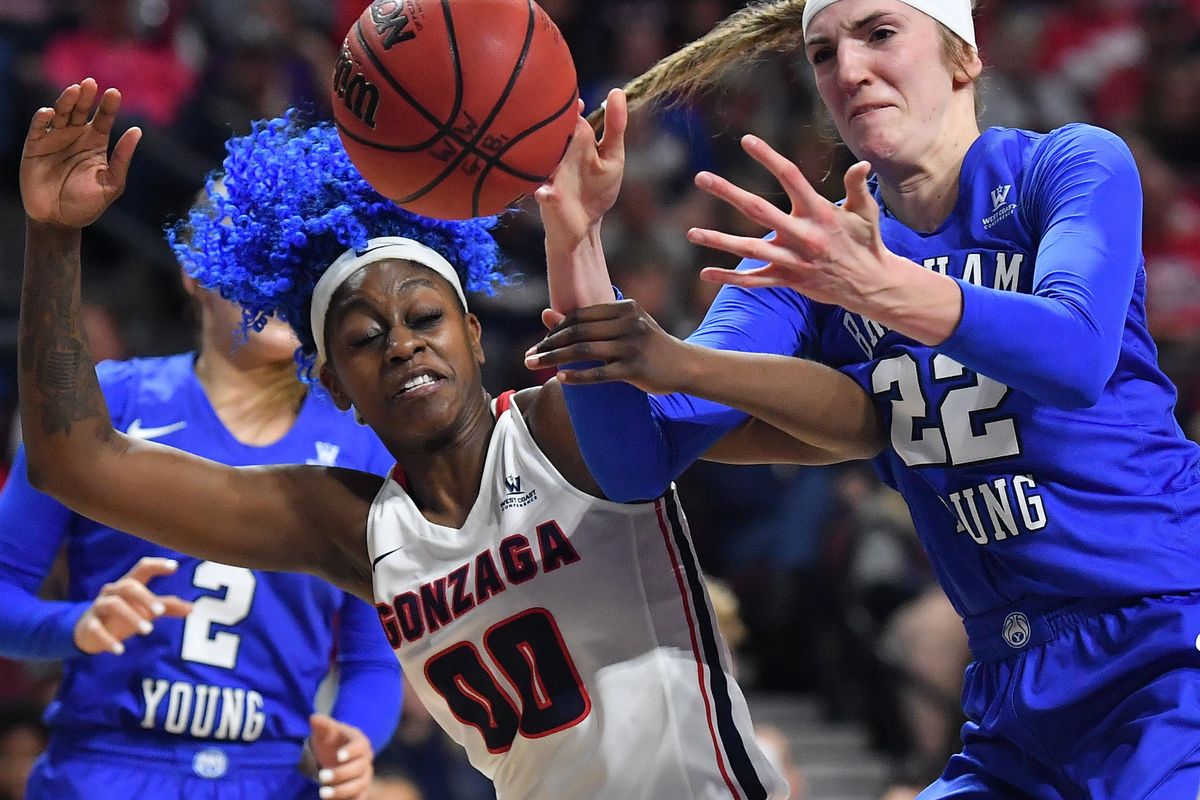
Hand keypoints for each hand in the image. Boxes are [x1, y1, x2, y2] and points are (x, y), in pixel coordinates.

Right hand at [20, 78, 141, 229]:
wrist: (59, 220)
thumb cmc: (87, 204)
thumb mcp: (111, 184)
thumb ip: (122, 158)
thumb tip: (137, 131)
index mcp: (96, 144)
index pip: (104, 119)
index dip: (108, 106)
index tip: (115, 93)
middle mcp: (76, 136)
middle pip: (81, 110)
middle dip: (86, 96)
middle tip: (91, 83)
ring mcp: (55, 139)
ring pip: (61, 113)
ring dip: (66, 101)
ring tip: (75, 90)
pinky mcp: (35, 146)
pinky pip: (38, 128)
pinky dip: (43, 119)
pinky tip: (50, 113)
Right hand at [74, 556, 191, 655]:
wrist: (87, 632)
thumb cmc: (122, 615)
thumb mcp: (145, 609)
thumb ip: (167, 607)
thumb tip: (192, 608)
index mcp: (128, 585)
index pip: (142, 568)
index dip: (157, 565)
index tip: (174, 566)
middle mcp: (112, 592)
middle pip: (128, 586)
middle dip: (145, 597)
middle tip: (161, 612)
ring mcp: (98, 607)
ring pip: (113, 605)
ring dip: (131, 616)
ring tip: (148, 630)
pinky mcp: (88, 626)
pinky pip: (96, 629)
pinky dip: (108, 639)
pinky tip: (120, 650)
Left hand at [309, 713, 372, 799]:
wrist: (333, 757)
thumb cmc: (330, 741)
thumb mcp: (325, 732)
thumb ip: (322, 725)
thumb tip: (314, 717)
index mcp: (360, 743)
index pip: (360, 746)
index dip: (351, 751)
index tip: (338, 756)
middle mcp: (365, 760)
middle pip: (359, 768)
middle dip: (341, 774)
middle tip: (322, 777)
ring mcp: (364, 776)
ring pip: (359, 785)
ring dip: (342, 791)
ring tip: (322, 794)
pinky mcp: (360, 791)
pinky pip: (360, 798)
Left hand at [524, 299, 691, 394]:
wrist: (684, 364)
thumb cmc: (648, 345)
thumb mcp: (623, 326)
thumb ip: (587, 321)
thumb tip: (545, 314)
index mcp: (625, 308)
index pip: (580, 316)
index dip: (556, 330)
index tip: (539, 344)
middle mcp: (629, 323)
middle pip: (578, 332)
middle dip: (548, 345)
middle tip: (528, 357)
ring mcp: (633, 346)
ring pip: (584, 351)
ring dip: (554, 359)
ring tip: (534, 366)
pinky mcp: (635, 369)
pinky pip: (599, 373)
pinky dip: (578, 376)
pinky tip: (561, 378)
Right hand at [535, 88, 627, 252]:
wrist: (584, 227)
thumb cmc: (597, 190)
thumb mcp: (612, 157)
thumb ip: (615, 127)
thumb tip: (617, 90)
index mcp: (571, 142)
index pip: (566, 117)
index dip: (569, 108)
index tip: (577, 104)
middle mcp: (556, 155)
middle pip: (550, 133)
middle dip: (553, 125)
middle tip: (560, 119)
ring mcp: (548, 176)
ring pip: (541, 160)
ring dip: (544, 154)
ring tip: (553, 147)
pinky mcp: (547, 199)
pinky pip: (542, 193)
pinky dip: (544, 193)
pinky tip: (548, 194)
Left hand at [687, 135, 896, 315]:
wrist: (869, 284)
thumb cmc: (865, 240)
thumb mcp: (866, 211)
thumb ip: (857, 187)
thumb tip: (860, 164)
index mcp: (820, 212)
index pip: (791, 177)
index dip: (768, 157)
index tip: (746, 140)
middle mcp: (803, 235)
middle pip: (758, 210)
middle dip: (728, 193)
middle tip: (701, 177)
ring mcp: (792, 260)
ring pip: (749, 249)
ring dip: (719, 241)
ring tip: (691, 233)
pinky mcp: (787, 280)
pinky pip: (754, 280)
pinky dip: (730, 278)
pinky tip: (705, 272)